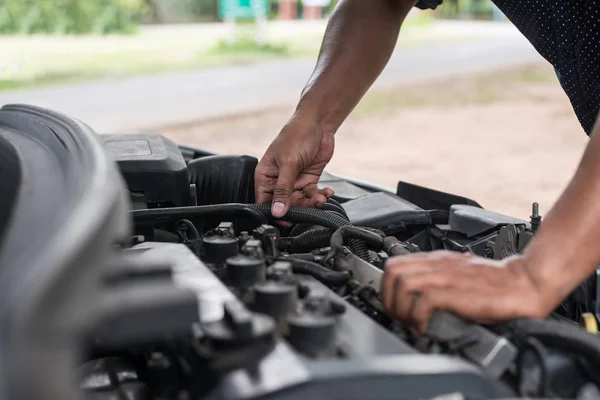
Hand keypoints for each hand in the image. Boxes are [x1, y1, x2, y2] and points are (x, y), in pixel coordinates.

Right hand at [255, 114, 334, 217]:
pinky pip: (312, 195)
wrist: (318, 124)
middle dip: (299, 207)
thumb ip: (283, 189)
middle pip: (285, 205)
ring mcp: (293, 181)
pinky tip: (326, 192)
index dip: (275, 213)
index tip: (287, 219)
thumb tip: (277, 211)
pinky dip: (320, 196)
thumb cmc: (296, 136)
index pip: (265, 202)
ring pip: (300, 202)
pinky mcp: (308, 180)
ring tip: (321, 198)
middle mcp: (278, 181)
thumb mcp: (289, 163)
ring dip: (312, 202)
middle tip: (310, 206)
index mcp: (265, 176)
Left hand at [380, 251, 548, 332]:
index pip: (394, 264)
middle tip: (398, 316)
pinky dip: (417, 317)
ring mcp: (446, 277)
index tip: (393, 306)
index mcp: (437, 260)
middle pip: (392, 272)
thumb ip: (437, 280)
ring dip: (400, 309)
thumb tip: (417, 298)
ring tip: (409, 323)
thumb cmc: (495, 283)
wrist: (523, 284)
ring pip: (403, 283)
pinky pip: (423, 300)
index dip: (386, 288)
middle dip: (388, 298)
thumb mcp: (458, 275)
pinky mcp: (456, 292)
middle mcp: (438, 265)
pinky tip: (423, 327)